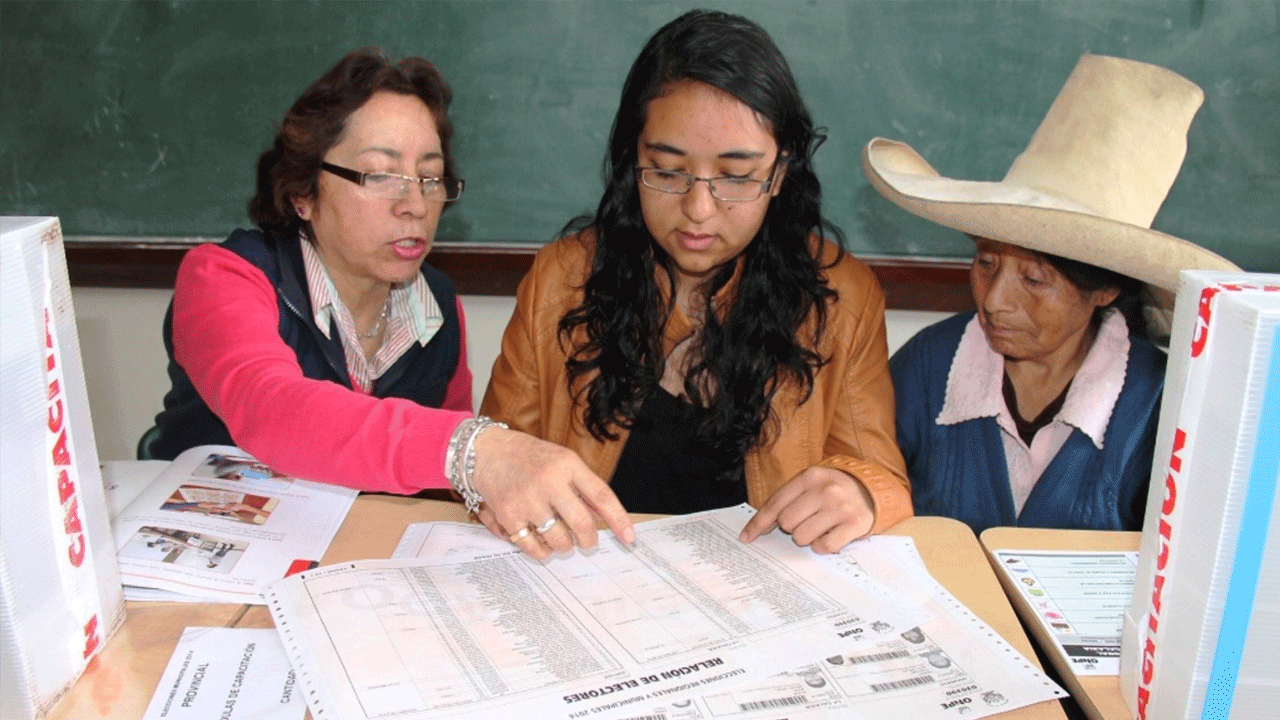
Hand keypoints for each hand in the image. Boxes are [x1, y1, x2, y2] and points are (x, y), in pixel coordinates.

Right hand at [468, 427, 633, 559]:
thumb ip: (583, 487)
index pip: (601, 495)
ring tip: (561, 539)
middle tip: (587, 542)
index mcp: (567, 464)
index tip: (630, 538)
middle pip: (582, 524)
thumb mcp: (561, 461)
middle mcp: (549, 480)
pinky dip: (542, 551)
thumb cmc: (528, 456)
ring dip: (565, 546)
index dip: (619, 519)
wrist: (486, 451)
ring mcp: (528, 499)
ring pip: (559, 540)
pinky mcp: (508, 515)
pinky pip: (533, 547)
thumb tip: (605, 515)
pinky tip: (542, 544)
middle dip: (589, 540)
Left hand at [739, 466, 873, 553]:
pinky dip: (822, 546)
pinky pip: (823, 546)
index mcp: (809, 477)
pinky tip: (829, 534)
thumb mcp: (810, 485)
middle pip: (786, 522)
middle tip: (805, 520)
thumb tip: (757, 528)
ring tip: (819, 526)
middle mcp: (824, 490)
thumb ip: (785, 500)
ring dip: (806, 537)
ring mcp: (840, 507)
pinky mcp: (854, 524)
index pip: (775, 504)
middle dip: (791, 527)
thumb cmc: (832, 491)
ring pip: (802, 537)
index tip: (746, 538)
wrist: (871, 490)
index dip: (758, 524)